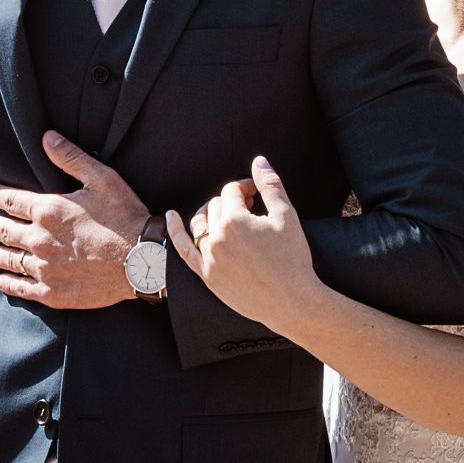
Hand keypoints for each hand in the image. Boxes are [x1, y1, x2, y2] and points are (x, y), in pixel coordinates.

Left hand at [0, 130, 149, 309]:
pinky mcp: (52, 292)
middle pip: (2, 231)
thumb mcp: (101, 178)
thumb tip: (46, 137)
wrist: (142, 261)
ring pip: (6, 259)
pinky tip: (2, 279)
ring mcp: (44, 268)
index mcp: (48, 209)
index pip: (11, 201)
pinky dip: (7, 282)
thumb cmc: (124, 216)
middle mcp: (39, 239)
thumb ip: (70, 158)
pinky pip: (20, 287)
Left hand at [166, 157, 317, 330]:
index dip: (247, 188)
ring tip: (227, 214)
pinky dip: (174, 232)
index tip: (259, 196)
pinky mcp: (207, 276)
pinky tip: (171, 216)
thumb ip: (270, 184)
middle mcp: (217, 238)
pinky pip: (184, 251)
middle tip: (252, 209)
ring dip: (211, 213)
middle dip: (233, 201)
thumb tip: (258, 160)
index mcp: (235, 220)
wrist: (291, 302)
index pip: (232, 190)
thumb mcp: (287, 216)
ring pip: (201, 223)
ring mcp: (209, 258)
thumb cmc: (292, 258)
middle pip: (217, 205)